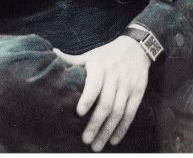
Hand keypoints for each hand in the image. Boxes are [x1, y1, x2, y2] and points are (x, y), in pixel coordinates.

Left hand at [53, 35, 149, 151]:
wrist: (136, 48)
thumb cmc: (108, 55)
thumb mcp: (91, 55)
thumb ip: (73, 60)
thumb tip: (53, 53)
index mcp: (101, 65)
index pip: (95, 83)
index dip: (88, 98)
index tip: (79, 113)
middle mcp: (115, 75)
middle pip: (107, 102)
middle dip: (96, 123)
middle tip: (85, 140)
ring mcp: (128, 84)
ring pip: (118, 111)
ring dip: (108, 130)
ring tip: (97, 145)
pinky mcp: (138, 91)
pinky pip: (131, 112)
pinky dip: (122, 128)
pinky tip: (114, 140)